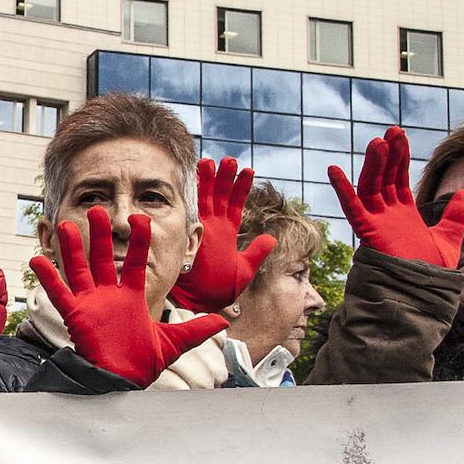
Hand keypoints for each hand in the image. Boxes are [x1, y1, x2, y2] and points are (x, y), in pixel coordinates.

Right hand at [31, 207, 227, 387]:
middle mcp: (109, 296)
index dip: (139, 241)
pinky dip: (48, 276)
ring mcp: (90, 303)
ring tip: (66, 224)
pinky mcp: (75, 315)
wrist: (122, 382)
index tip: (139, 219)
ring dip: (72, 247)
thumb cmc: (143, 363)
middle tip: (98, 210)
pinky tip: (37, 258)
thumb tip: (224, 321)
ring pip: (79, 269)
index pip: (136, 262)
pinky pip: (59, 293)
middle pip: (103, 258)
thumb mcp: (174, 343)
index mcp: (132, 297)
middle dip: (101, 235)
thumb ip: (195, 329)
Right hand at [170, 157, 274, 311]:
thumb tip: (272, 238)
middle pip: (219, 197)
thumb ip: (257, 252)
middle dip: (225, 178)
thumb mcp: (246, 270)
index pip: (236, 206)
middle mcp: (213, 228)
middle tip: (230, 159)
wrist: (200, 304)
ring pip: (206, 199)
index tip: (249, 170)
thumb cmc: (219, 291)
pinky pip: (194, 211)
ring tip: (214, 160)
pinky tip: (196, 179)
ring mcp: (202, 230)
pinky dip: (196, 195)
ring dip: (210, 180)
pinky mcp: (191, 235)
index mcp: (226, 235)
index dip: (242, 188)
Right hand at [327, 126, 463, 267]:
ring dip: (373, 165)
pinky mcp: (368, 232)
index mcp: (403, 214)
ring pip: (370, 187)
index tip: (398, 135)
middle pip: (385, 177)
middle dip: (388, 154)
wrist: (421, 294)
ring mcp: (376, 222)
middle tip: (391, 131)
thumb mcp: (450, 237)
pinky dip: (343, 189)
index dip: (399, 156)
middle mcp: (387, 215)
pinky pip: (352, 208)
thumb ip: (456, 214)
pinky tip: (335, 170)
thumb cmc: (431, 272)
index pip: (399, 178)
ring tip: (377, 142)